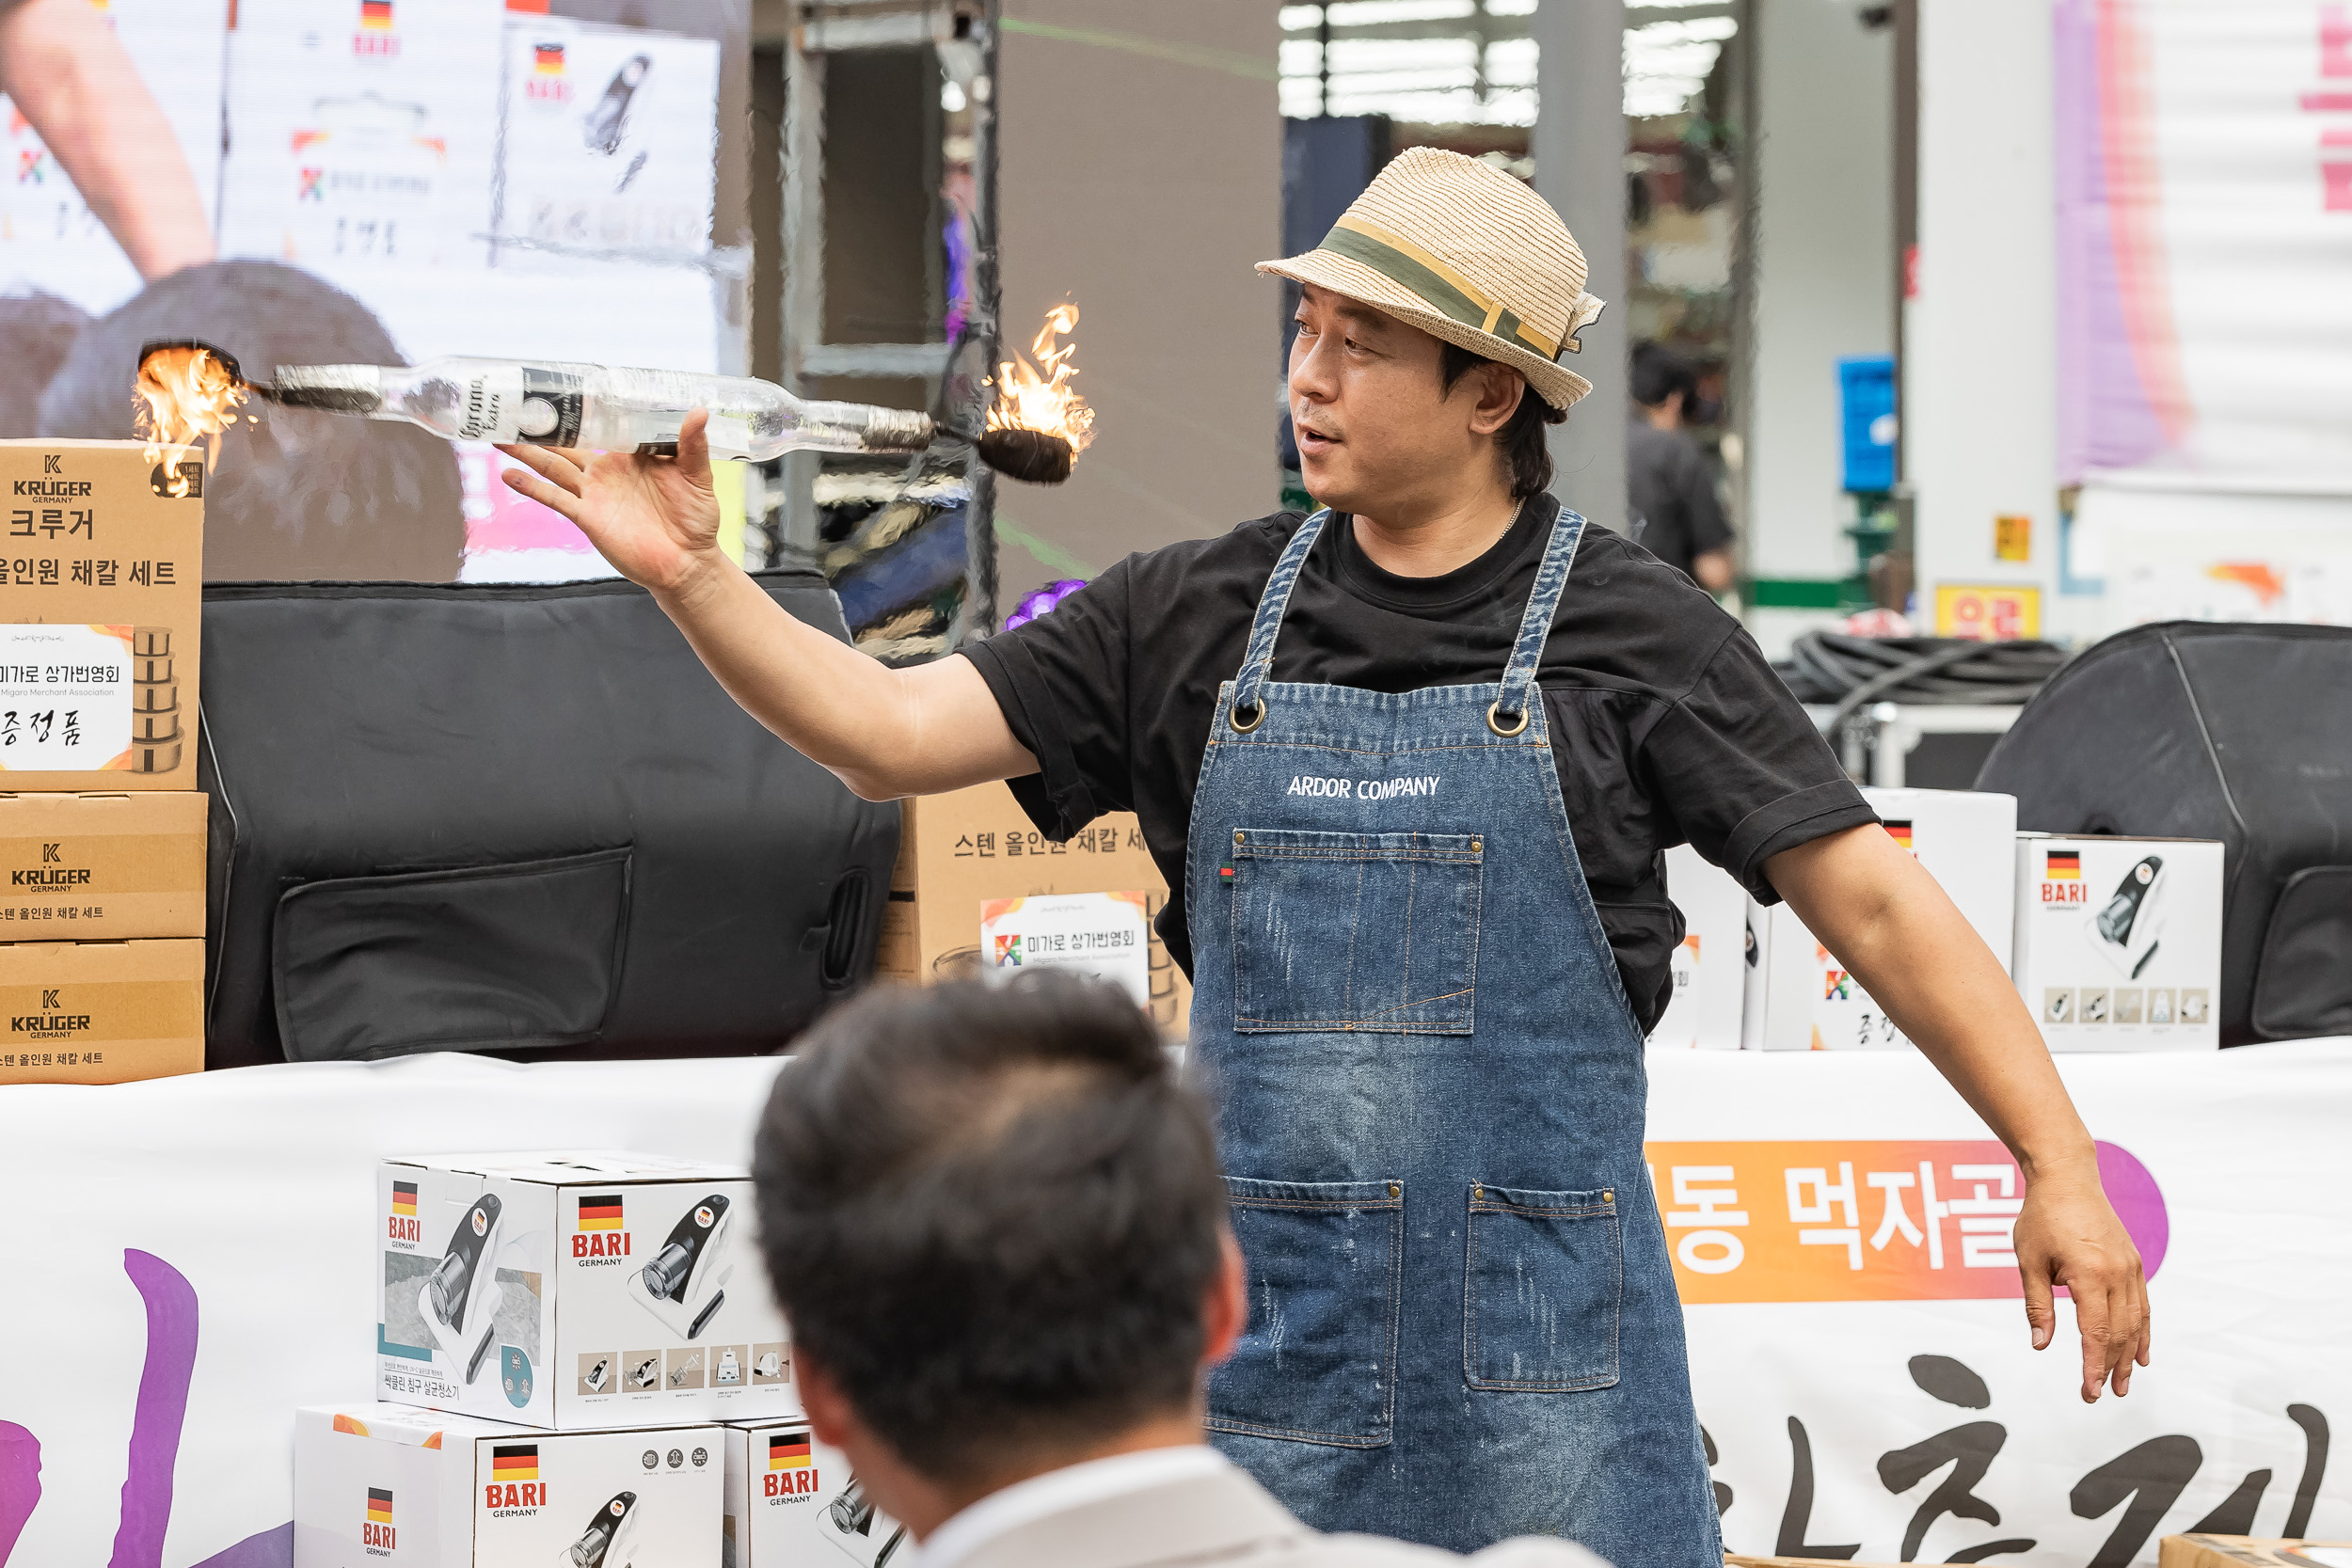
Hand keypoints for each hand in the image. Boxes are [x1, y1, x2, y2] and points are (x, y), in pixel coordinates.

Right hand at [497, 408, 723, 598]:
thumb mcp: (698, 476)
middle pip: (566, 445)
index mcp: (629, 456)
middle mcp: (606, 472)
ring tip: (498, 436)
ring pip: (553, 467)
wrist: (688, 563)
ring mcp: (594, 494)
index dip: (579, 410)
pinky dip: (532, 487)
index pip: (600, 427)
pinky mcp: (588, 517)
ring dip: (527, 452)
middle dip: (540, 428)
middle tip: (513, 407)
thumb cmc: (695, 520)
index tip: (556, 389)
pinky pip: (556, 499)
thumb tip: (699, 410)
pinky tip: (509, 475)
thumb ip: (691, 444)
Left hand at [2012, 1160, 2148, 1400]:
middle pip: (2120, 1333)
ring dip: (2130, 1356)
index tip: (2089, 1391)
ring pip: (2136, 1322)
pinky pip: (2143, 1306)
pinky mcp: (2134, 1263)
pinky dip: (2143, 1332)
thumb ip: (2037, 1306)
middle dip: (2112, 1368)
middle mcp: (2117, 1274)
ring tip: (2124, 1384)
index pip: (2095, 1333)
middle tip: (2102, 1395)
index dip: (2093, 1365)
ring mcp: (2131, 1268)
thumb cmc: (2041, 1218)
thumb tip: (2040, 1345)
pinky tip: (2140, 1354)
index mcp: (2089, 1275)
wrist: (2067, 1179)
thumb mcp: (2029, 1262)